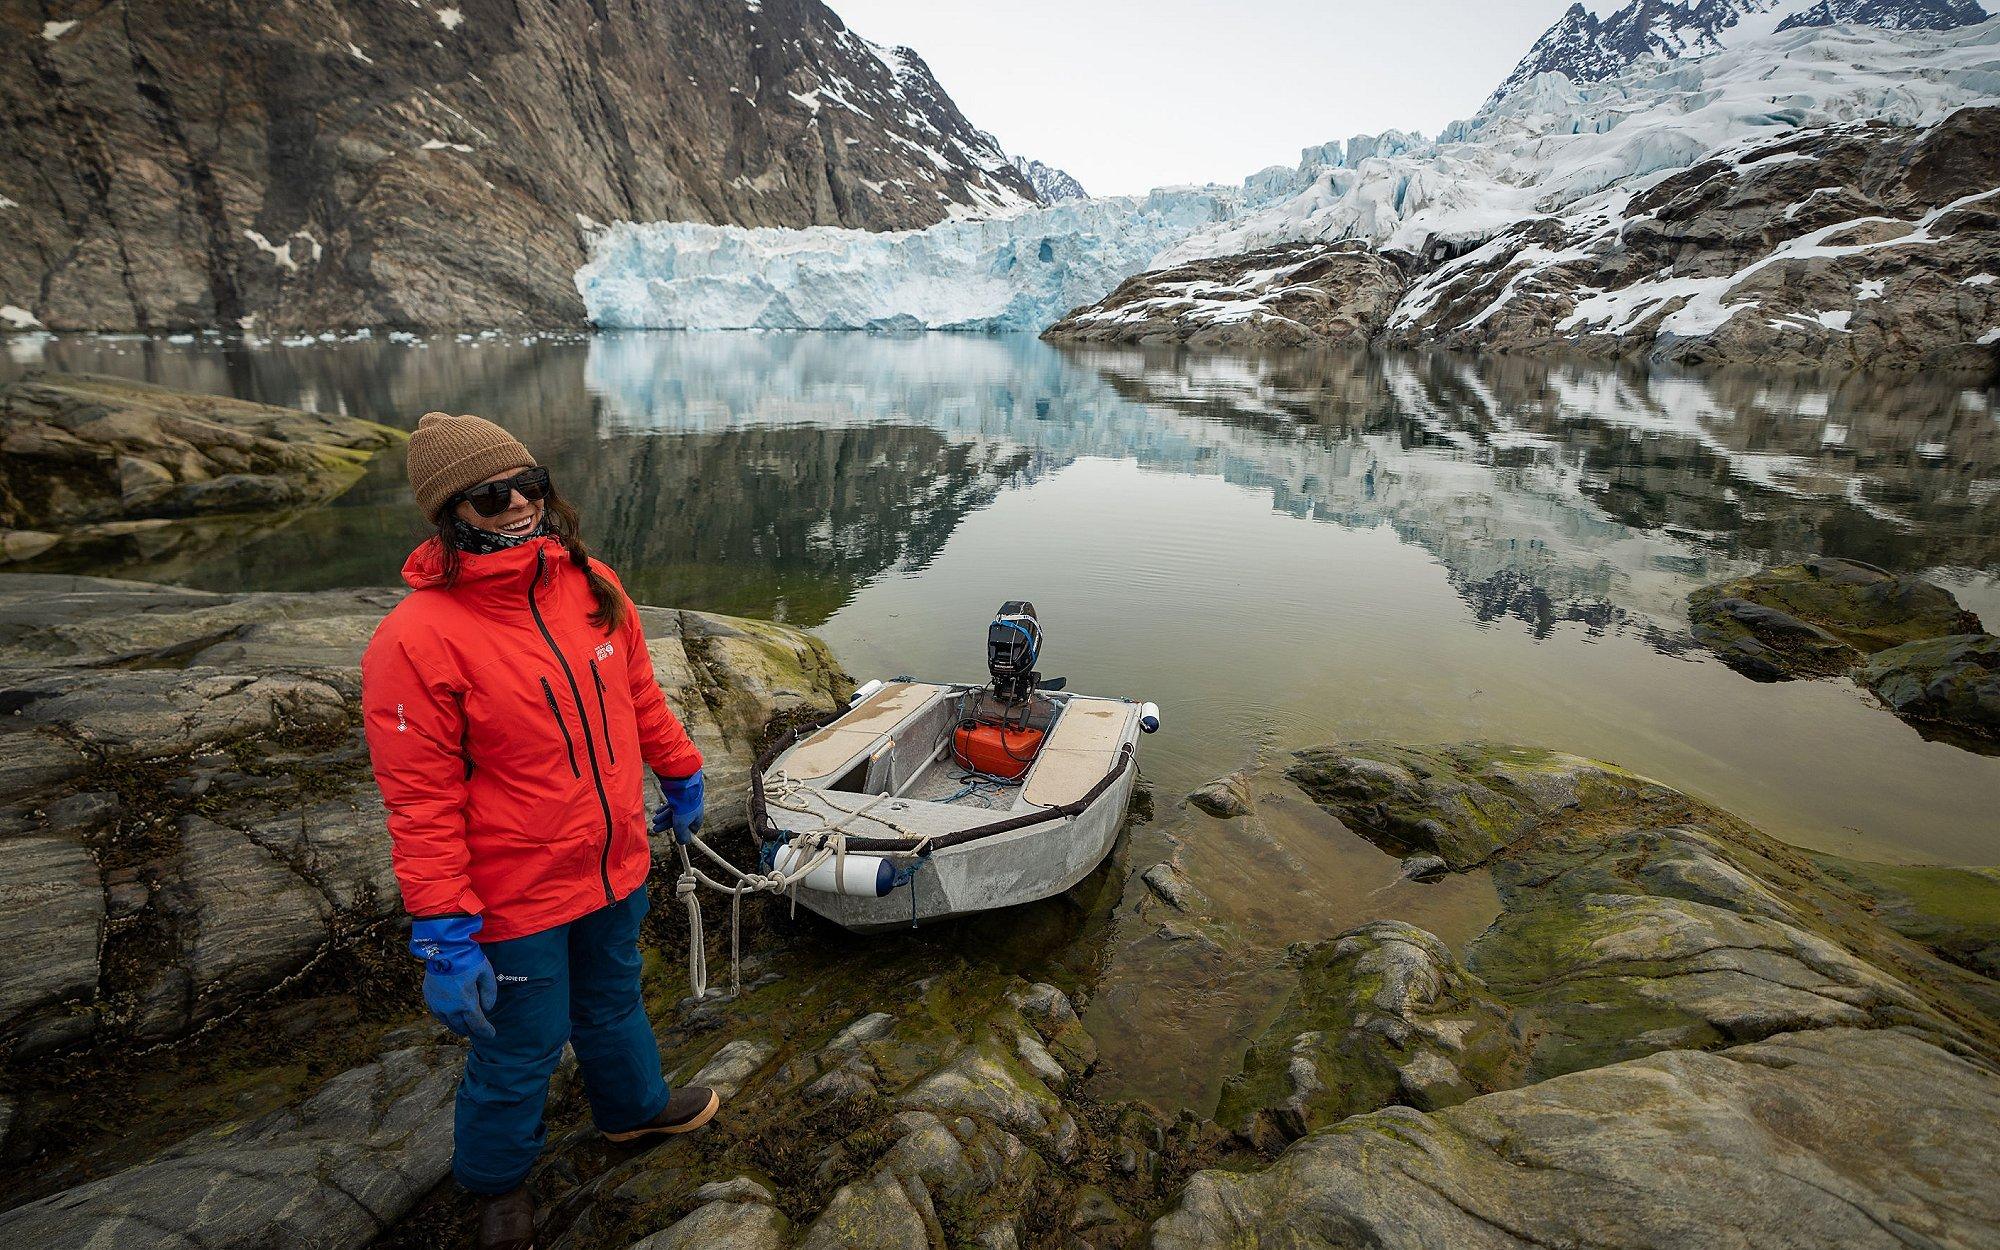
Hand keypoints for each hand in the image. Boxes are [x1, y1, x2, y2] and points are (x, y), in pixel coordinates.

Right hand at [409, 914, 496, 1038]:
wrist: (443, 948)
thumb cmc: (467, 959)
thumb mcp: (486, 973)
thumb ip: (489, 992)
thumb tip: (487, 1008)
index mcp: (466, 1003)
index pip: (477, 1025)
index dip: (485, 1032)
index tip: (491, 1034)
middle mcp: (450, 1008)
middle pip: (462, 1027)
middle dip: (472, 1030)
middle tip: (479, 1030)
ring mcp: (437, 1004)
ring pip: (449, 1023)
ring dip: (459, 1026)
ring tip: (466, 1025)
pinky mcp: (428, 998)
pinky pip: (438, 1015)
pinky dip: (447, 1018)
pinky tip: (452, 1015)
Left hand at [651, 769, 704, 844]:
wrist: (683, 786)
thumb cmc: (685, 806)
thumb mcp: (682, 825)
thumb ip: (682, 835)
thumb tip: (683, 842)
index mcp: (697, 817)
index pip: (692, 829)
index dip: (684, 834)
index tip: (676, 837)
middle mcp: (692, 810)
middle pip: (679, 821)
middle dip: (667, 825)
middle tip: (656, 829)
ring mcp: (686, 802)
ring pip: (674, 812)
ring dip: (663, 818)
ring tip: (655, 820)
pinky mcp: (679, 795)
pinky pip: (671, 804)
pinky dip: (664, 809)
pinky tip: (658, 811)